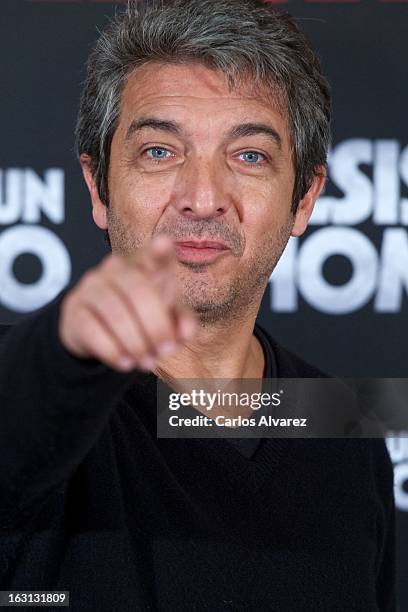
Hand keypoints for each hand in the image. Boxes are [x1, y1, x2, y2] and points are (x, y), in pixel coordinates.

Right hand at [58, 235, 197, 371]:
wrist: (93, 331)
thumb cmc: (138, 317)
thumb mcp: (165, 318)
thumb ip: (181, 322)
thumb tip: (184, 333)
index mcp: (144, 265)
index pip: (154, 254)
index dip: (159, 250)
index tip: (164, 244)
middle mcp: (116, 268)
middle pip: (139, 290)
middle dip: (156, 326)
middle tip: (165, 352)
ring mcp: (92, 286)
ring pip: (115, 312)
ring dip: (135, 342)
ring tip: (147, 362)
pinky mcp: (74, 308)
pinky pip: (92, 329)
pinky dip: (113, 350)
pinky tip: (124, 363)